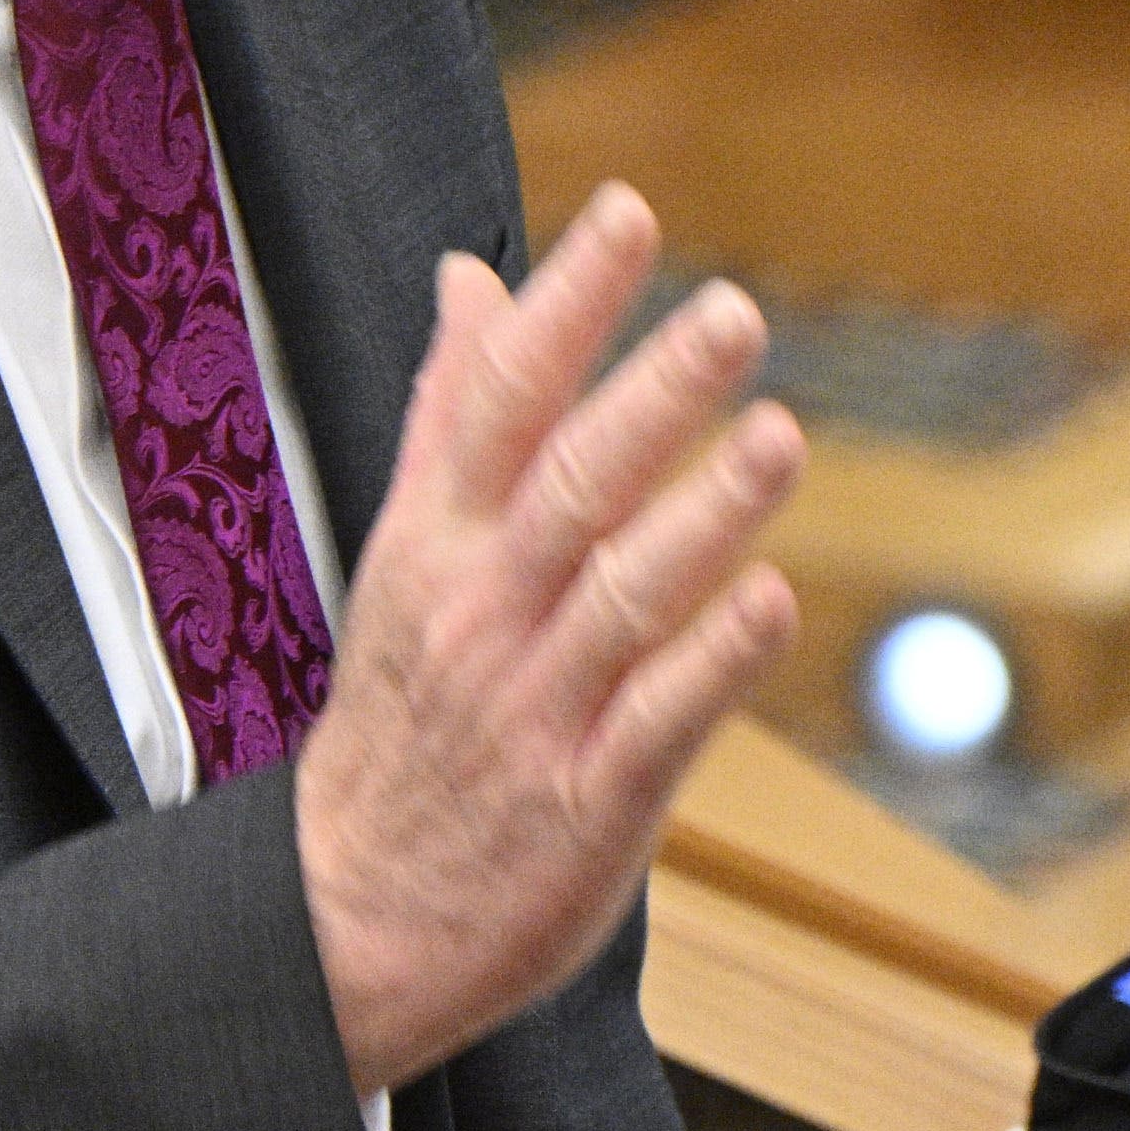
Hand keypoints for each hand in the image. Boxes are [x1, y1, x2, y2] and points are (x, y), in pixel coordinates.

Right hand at [295, 186, 802, 1089]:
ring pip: (625, 596)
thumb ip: (451, 415)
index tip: (628, 214)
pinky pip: (658, 724)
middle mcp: (482, 614)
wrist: (348, 916)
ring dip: (705, 513)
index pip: (498, 400)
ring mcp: (535, 710)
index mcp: (435, 545)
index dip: (566, 306)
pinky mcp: (587, 805)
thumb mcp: (402, 554)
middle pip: (570, 484)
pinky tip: (772, 602)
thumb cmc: (401, 719)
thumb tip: (472, 277)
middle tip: (735, 312)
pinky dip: (713, 662)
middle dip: (653, 393)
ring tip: (780, 435)